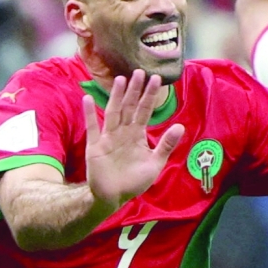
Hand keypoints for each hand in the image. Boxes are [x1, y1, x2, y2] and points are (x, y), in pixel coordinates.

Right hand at [83, 69, 184, 208]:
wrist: (114, 197)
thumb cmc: (134, 181)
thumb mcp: (155, 163)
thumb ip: (166, 145)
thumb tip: (180, 126)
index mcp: (138, 135)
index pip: (145, 111)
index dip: (149, 96)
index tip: (156, 79)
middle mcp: (123, 132)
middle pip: (129, 107)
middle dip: (134, 90)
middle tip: (139, 71)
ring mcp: (108, 138)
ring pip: (113, 112)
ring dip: (116, 97)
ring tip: (120, 80)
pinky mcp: (95, 146)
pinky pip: (92, 127)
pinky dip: (89, 114)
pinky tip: (87, 99)